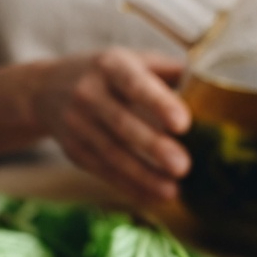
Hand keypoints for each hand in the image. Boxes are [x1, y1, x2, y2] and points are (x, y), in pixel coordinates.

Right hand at [31, 48, 191, 203]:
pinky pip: (103, 170)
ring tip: (172, 190)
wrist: (45, 89)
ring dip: (143, 175)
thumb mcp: (130, 59)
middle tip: (183, 166)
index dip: (157, 103)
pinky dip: (129, 186)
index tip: (183, 123)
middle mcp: (88, 92)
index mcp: (110, 65)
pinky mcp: (73, 150)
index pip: (134, 83)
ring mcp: (76, 123)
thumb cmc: (106, 74)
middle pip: (121, 124)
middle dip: (153, 147)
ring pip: (111, 154)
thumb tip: (211, 88)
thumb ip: (167, 71)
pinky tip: (154, 196)